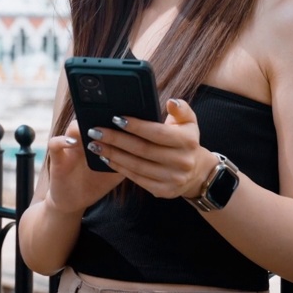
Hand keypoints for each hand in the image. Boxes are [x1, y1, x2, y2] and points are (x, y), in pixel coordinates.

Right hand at [43, 120, 124, 214]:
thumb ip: (129, 158)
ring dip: (82, 127)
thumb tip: (150, 147)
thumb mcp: (117, 171)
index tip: (129, 117)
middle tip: (112, 119)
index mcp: (100, 140)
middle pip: (90, 119)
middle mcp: (85, 139)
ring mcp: (69, 146)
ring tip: (92, 131)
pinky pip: (55, 143)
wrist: (75, 200)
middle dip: (100, 117)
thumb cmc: (98, 183)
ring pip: (73, 127)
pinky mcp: (57, 157)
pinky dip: (62, 140)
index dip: (117, 117)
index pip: (106, 120)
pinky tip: (72, 143)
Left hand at [86, 99, 218, 199]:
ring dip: (113, 154)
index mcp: (187, 141)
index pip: (157, 133)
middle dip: (116, 139)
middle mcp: (181, 161)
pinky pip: (137, 178)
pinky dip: (119, 168)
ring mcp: (172, 178)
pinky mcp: (163, 190)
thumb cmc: (185, 141)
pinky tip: (106, 158)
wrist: (196, 172)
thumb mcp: (189, 122)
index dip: (135, 126)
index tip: (115, 118)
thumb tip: (170, 102)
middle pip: (142, 149)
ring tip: (95, 144)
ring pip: (136, 165)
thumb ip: (181, 109)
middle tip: (96, 131)